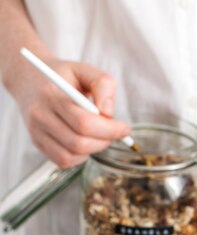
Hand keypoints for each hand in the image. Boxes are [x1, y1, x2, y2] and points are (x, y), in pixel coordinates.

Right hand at [11, 58, 129, 167]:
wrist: (30, 79)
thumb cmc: (64, 76)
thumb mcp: (85, 70)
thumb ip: (102, 84)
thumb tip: (109, 113)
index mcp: (52, 94)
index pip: (84, 123)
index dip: (110, 130)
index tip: (125, 128)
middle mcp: (40, 115)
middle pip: (78, 143)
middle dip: (104, 141)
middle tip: (114, 133)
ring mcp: (36, 132)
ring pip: (71, 156)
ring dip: (93, 150)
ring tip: (98, 135)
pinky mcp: (37, 143)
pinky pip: (63, 161)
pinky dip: (80, 156)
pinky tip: (83, 141)